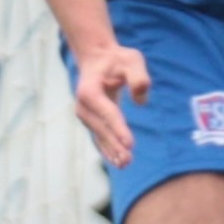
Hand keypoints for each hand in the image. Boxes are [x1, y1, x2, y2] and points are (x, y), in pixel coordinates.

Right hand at [71, 40, 152, 167]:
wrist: (98, 60)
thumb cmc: (117, 60)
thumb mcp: (131, 59)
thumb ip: (138, 76)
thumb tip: (140, 99)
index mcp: (89, 89)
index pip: (107, 112)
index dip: (118, 128)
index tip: (129, 143)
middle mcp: (82, 104)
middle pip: (101, 128)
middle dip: (115, 144)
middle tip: (129, 159)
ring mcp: (84, 114)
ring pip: (99, 135)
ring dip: (111, 151)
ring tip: (125, 164)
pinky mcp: (90, 120)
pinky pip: (99, 137)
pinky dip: (108, 150)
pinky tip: (117, 162)